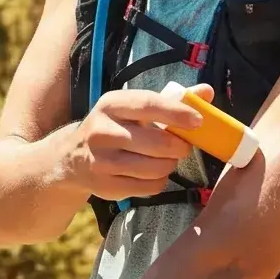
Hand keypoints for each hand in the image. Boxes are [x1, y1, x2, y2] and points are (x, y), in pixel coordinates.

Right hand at [66, 85, 205, 198]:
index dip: (176, 113)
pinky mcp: (105, 186)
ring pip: (155, 168)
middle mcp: (102, 131)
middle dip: (179, 147)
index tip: (198, 121)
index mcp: (111, 104)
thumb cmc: (115, 127)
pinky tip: (152, 174)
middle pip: (157, 143)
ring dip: (169, 165)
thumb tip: (207, 91)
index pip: (148, 105)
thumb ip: (171, 100)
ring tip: (166, 160)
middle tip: (183, 147)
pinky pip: (148, 187)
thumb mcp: (133, 108)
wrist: (72, 157)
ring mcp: (101, 161)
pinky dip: (159, 181)